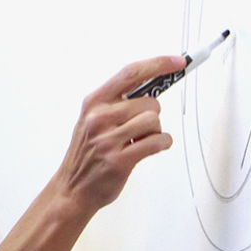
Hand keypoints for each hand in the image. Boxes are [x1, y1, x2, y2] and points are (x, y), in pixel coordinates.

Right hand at [51, 55, 180, 216]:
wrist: (72, 189)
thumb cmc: (87, 154)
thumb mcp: (93, 120)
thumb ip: (117, 102)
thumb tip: (154, 84)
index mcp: (93, 103)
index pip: (130, 73)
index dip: (158, 64)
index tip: (178, 62)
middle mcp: (98, 117)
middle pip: (150, 101)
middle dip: (152, 114)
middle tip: (139, 128)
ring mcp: (107, 139)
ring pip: (154, 121)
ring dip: (155, 131)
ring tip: (139, 141)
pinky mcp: (119, 159)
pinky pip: (157, 142)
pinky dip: (162, 144)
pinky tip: (150, 148)